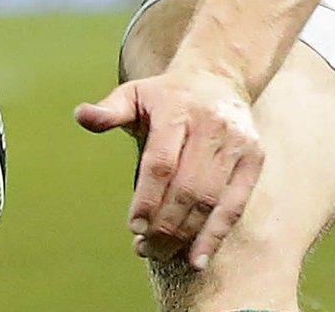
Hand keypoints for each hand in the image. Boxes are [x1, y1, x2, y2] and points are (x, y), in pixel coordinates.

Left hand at [74, 61, 264, 270]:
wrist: (218, 76)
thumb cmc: (166, 95)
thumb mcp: (135, 94)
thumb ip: (109, 110)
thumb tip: (81, 115)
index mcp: (177, 108)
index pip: (162, 162)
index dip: (147, 198)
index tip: (134, 227)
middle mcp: (211, 124)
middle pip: (187, 187)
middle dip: (164, 225)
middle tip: (144, 249)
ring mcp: (236, 142)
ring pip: (211, 199)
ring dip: (186, 235)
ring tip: (162, 254)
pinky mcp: (254, 158)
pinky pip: (235, 204)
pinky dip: (216, 235)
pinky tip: (197, 259)